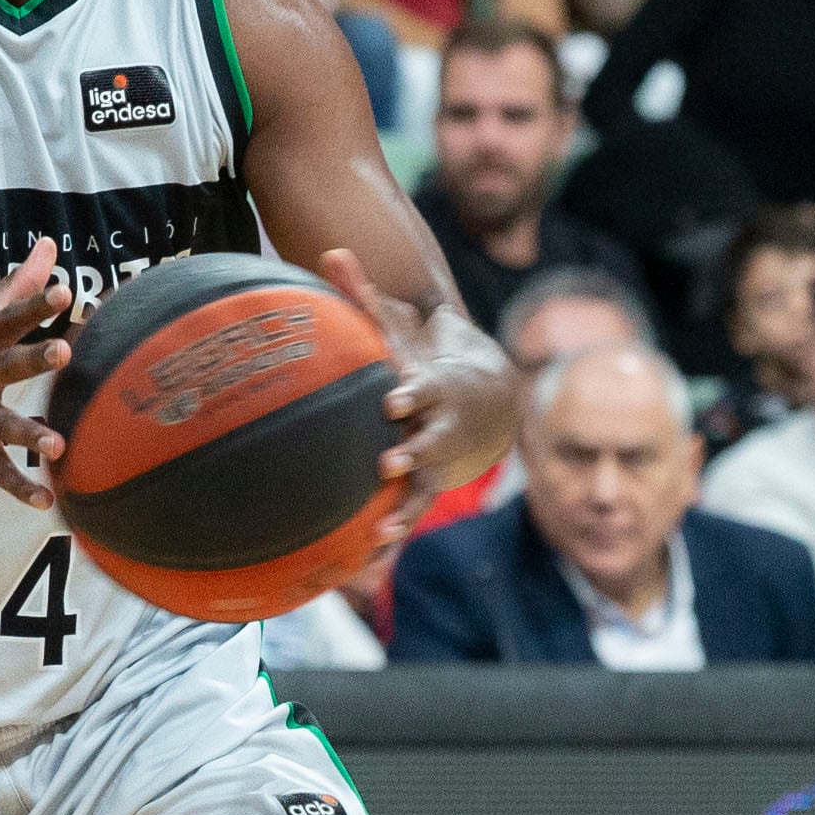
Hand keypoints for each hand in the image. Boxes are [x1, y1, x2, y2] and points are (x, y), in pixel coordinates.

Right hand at [0, 236, 70, 505]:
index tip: (64, 291)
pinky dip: (17, 488)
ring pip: (1, 425)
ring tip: (57, 446)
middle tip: (62, 352)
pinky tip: (45, 501)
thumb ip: (15, 286)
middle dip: (34, 359)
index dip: (34, 303)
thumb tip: (49, 246)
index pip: (8, 317)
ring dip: (29, 434)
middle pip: (6, 365)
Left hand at [316, 247, 513, 542]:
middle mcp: (436, 430)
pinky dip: (392, 537)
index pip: (423, 391)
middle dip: (411, 455)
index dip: (411, 395)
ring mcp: (434, 463)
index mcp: (431, 390)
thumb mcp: (400, 324)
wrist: (484, 398)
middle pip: (427, 444)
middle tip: (389, 463)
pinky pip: (408, 517)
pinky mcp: (424, 488)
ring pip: (422, 490)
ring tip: (381, 534)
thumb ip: (364, 291)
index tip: (395, 400)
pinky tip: (366, 565)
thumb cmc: (422, 357)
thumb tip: (330, 249)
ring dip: (404, 512)